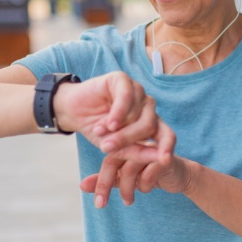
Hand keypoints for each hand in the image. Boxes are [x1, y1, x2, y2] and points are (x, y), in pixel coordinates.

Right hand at [53, 71, 169, 157]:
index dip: (168, 147)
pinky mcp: (123, 80)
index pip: (167, 135)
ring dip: (118, 128)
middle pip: (149, 125)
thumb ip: (136, 152)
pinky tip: (108, 123)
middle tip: (106, 147)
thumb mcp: (115, 147)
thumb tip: (161, 161)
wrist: (73, 112)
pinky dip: (118, 112)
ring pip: (138, 113)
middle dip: (128, 139)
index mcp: (151, 124)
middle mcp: (147, 107)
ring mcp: (138, 92)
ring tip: (99, 132)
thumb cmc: (97, 130)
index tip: (165, 161)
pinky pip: (127, 97)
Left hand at [79, 135, 193, 207]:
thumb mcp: (126, 178)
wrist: (178, 175)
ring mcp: (151, 148)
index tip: (98, 202)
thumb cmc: (149, 173)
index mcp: (126, 144)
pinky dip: (145, 185)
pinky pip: (149, 172)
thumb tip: (81, 186)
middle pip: (115, 159)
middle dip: (106, 184)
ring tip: (129, 201)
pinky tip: (146, 190)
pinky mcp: (165, 157)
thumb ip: (107, 179)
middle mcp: (137, 142)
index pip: (108, 159)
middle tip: (101, 205)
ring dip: (127, 189)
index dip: (100, 181)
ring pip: (131, 167)